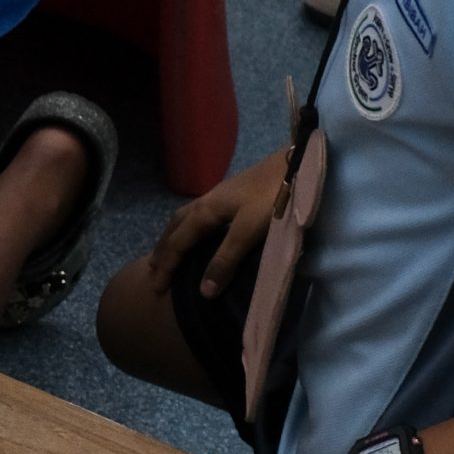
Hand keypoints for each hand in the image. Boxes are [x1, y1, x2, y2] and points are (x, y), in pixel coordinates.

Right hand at [147, 144, 290, 299]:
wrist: (301, 161)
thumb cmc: (274, 195)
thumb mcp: (249, 230)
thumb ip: (226, 260)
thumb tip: (203, 292)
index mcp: (204, 211)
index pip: (176, 244)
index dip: (166, 267)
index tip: (155, 289)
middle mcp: (205, 201)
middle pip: (174, 228)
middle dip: (162, 251)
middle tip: (153, 271)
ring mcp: (218, 194)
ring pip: (184, 219)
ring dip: (172, 237)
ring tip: (167, 251)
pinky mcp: (232, 192)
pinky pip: (196, 214)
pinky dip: (187, 228)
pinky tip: (197, 231)